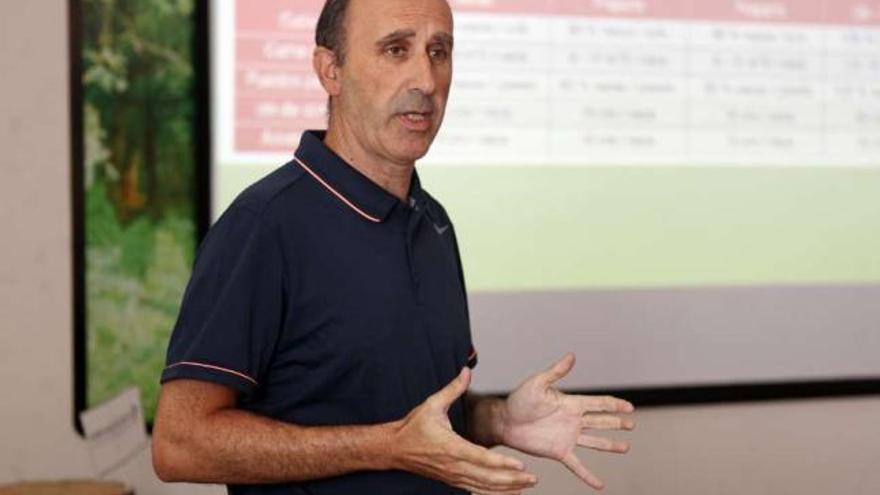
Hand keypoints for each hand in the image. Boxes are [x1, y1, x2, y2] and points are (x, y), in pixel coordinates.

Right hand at [391, 367, 538, 494]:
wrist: (394, 448)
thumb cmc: (413, 426)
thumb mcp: (432, 404)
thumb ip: (453, 388)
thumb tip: (466, 370)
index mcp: (451, 447)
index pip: (481, 458)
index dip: (502, 463)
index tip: (520, 465)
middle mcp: (453, 465)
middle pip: (487, 478)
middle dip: (512, 480)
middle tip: (533, 478)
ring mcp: (452, 476)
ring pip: (483, 487)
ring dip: (506, 489)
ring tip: (527, 486)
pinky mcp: (451, 480)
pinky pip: (475, 489)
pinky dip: (492, 493)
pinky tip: (508, 492)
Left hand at [501, 353, 634, 489]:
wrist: (504, 421)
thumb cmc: (519, 400)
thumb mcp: (537, 383)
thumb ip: (556, 372)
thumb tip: (571, 356)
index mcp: (571, 403)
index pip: (599, 403)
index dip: (615, 405)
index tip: (629, 407)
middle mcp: (573, 420)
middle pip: (601, 421)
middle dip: (616, 422)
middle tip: (631, 424)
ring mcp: (567, 437)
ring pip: (595, 442)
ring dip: (610, 445)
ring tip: (625, 448)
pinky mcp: (559, 451)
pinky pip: (577, 466)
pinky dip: (588, 476)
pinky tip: (599, 485)